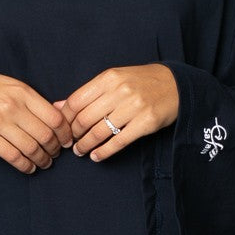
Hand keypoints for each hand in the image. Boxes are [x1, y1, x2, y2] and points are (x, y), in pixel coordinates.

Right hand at [0, 64, 73, 174]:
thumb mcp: (8, 84)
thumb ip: (31, 99)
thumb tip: (58, 113)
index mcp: (22, 91)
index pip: (55, 117)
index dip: (65, 133)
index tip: (66, 140)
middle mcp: (12, 106)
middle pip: (46, 135)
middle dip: (55, 149)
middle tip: (56, 154)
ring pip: (31, 148)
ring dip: (42, 160)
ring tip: (44, 162)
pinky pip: (13, 157)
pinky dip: (25, 166)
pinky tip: (29, 167)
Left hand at [54, 64, 178, 161]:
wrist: (175, 84)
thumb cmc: (140, 82)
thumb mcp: (114, 79)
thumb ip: (88, 93)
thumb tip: (59, 106)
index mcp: (109, 78)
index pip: (76, 101)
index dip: (64, 118)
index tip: (61, 128)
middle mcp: (120, 91)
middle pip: (85, 118)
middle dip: (73, 134)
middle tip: (70, 142)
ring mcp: (134, 107)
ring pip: (99, 132)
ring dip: (85, 145)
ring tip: (80, 151)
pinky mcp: (146, 123)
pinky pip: (118, 141)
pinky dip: (104, 152)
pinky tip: (96, 156)